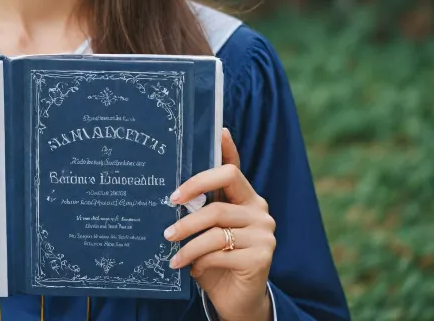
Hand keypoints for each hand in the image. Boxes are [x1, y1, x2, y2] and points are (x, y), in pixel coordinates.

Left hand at [164, 129, 274, 320]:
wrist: (238, 300)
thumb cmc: (216, 259)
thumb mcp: (207, 230)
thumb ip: (200, 208)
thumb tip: (172, 193)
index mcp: (246, 198)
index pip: (234, 168)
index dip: (227, 148)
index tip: (218, 132)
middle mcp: (260, 210)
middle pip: (220, 196)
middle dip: (190, 203)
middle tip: (168, 212)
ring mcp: (264, 234)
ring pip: (215, 227)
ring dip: (187, 240)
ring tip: (170, 247)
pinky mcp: (262, 258)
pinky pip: (219, 252)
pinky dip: (197, 259)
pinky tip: (188, 267)